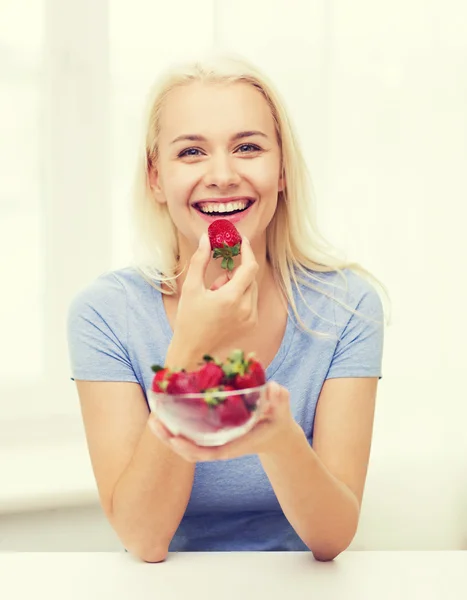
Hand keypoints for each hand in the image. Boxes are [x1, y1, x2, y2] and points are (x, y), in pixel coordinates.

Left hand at [148, 381, 301, 460]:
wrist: (276, 433)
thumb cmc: (278, 420)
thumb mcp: (281, 410)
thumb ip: (280, 400)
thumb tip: (276, 389)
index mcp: (237, 443)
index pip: (211, 452)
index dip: (192, 448)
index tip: (175, 439)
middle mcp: (223, 445)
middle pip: (192, 451)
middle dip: (170, 440)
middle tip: (154, 422)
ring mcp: (215, 442)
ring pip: (187, 444)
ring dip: (168, 434)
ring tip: (152, 419)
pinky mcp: (212, 434)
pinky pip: (190, 435)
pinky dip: (175, 427)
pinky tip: (163, 414)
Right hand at [167, 233, 258, 367]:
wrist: (192, 352)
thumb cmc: (188, 320)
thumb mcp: (190, 288)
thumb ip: (199, 261)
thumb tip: (205, 238)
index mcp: (232, 298)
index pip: (250, 266)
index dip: (247, 251)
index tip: (241, 241)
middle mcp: (246, 308)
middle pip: (250, 277)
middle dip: (235, 272)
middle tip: (215, 282)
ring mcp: (251, 318)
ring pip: (251, 289)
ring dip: (237, 285)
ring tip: (216, 298)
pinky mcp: (252, 325)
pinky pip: (251, 302)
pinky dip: (240, 298)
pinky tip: (223, 308)